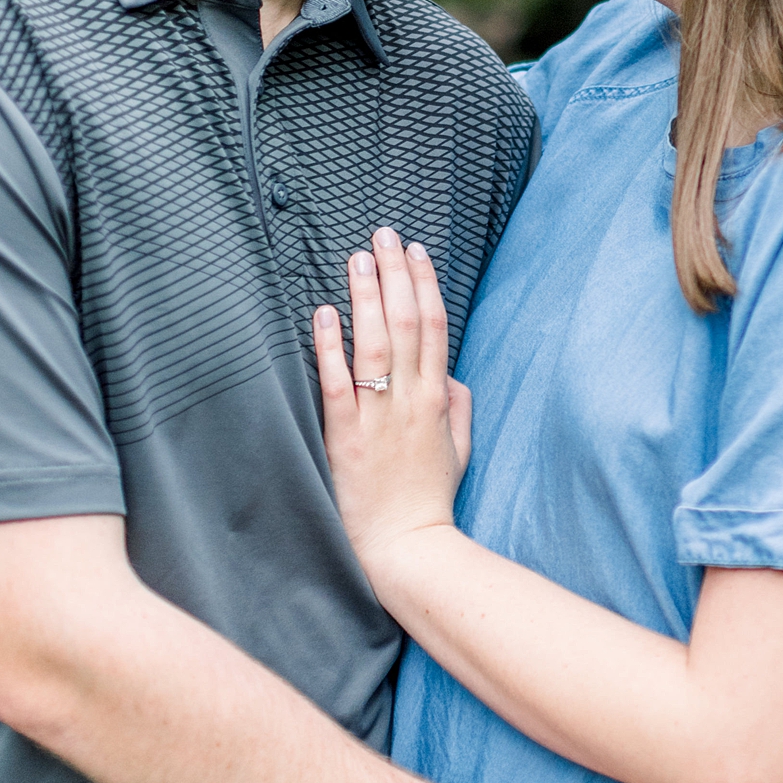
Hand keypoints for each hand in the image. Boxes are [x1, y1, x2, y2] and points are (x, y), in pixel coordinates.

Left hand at [313, 229, 469, 577]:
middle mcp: (410, 400)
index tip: (414, 251)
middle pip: (406, 322)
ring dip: (365, 296)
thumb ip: (458, 405)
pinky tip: (322, 314)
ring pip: (374, 343)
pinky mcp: (345, 437)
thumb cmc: (430, 500)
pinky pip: (337, 383)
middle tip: (381, 234)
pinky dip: (330, 346)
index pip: (434, 327)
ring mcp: (378, 417)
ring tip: (356, 259)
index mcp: (438, 399)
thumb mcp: (459, 449)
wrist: (408, 548)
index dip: (424, 284)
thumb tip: (451, 372)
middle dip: (394, 274)